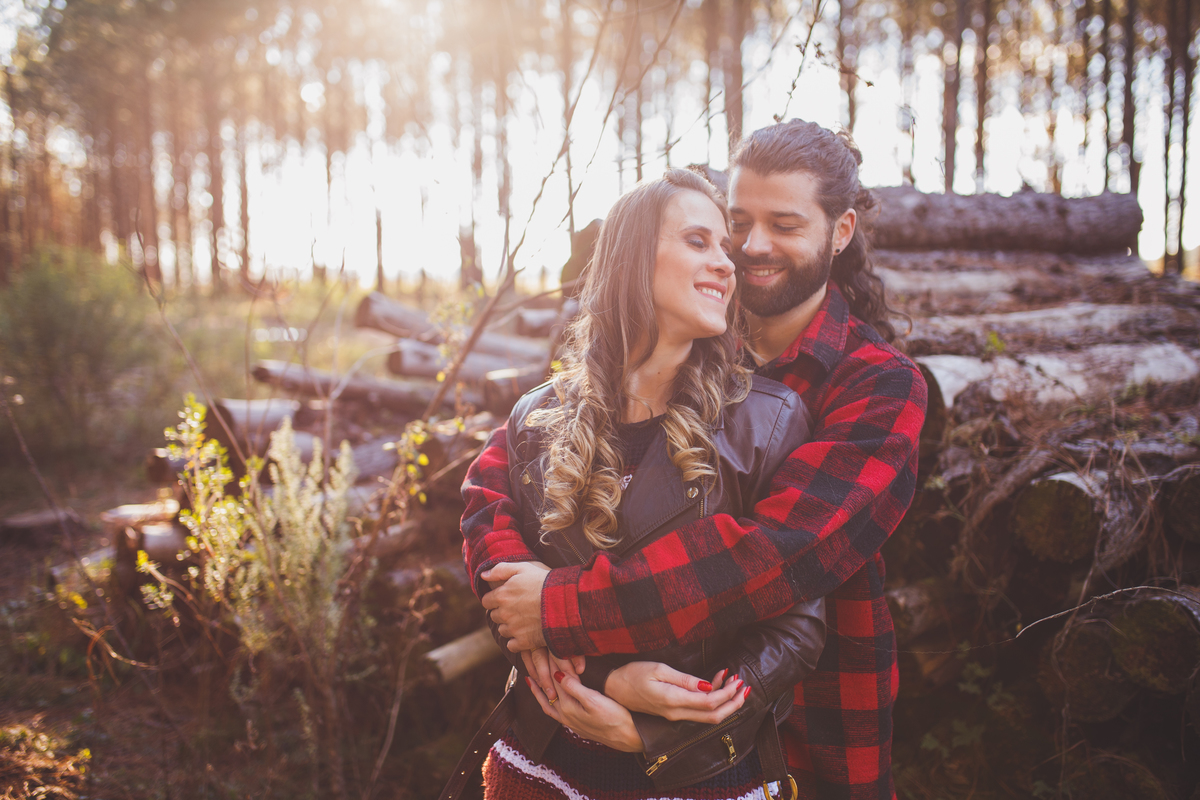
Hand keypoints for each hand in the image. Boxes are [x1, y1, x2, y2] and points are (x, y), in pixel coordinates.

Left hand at [481, 561, 550, 650]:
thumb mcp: (523, 568)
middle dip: (503, 612)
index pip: (486, 601)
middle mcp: (504, 613)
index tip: (506, 598)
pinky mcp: (523, 642)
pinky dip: (517, 641)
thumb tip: (483, 575)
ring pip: (503, 630)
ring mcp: (513, 629)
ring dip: (510, 626)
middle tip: (518, 608)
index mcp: (501, 595)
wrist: (566, 602)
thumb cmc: (545, 582)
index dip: (495, 599)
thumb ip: (501, 570)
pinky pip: (512, 645)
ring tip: (524, 619)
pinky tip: (527, 632)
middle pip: (494, 616)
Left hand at [526, 671, 641, 752]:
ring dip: (539, 692)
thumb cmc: (614, 718)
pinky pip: (555, 710)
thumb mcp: (594, 700)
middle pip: (547, 693)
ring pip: (548, 705)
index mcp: (568, 708)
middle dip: (539, 677)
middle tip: (531, 662)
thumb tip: (557, 674)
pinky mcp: (578, 725)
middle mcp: (565, 716)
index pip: (554, 682)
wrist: (628, 737)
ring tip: (531, 681)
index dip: (550, 665)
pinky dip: (549, 701)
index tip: (545, 651)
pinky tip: (553, 698)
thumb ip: (574, 688)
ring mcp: (571, 722)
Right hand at [604, 663, 745, 723]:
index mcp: (673, 701)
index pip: (710, 703)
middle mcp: (676, 713)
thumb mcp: (658, 669)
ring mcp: (674, 716)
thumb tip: (708, 686)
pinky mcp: (673, 713)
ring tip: (733, 681)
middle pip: (714, 716)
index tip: (737, 679)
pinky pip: (698, 711)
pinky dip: (712, 700)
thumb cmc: (633, 675)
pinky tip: (715, 683)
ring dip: (725, 701)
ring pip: (708, 715)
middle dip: (733, 702)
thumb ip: (684, 680)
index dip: (728, 693)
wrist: (613, 688)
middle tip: (744, 686)